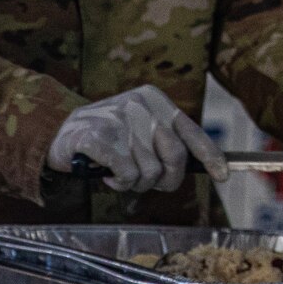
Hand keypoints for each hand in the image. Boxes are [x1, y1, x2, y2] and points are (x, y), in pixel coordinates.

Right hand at [46, 86, 228, 191]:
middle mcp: (140, 106)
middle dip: (167, 180)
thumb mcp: (141, 128)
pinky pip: (127, 175)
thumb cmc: (109, 137)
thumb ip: (166, 141)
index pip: (192, 132)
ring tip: (119, 173)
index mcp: (155, 100)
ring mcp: (119, 120)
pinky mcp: (98, 137)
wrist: (60, 134)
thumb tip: (200, 165)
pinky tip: (107, 175)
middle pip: (175, 157)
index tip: (223, 175)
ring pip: (149, 172)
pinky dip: (119, 183)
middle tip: (149, 183)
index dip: (210, 157)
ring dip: (136, 183)